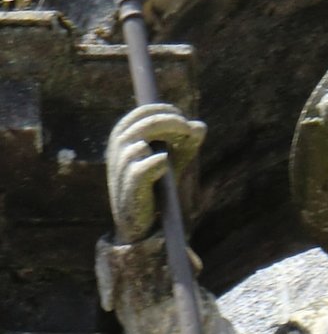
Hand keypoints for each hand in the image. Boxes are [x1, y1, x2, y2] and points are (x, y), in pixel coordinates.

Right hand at [106, 102, 205, 242]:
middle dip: (173, 122)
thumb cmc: (154, 185)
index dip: (168, 112)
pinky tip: (164, 165)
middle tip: (191, 130)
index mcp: (124, 133)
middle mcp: (119, 144)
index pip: (145, 111)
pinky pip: (147, 166)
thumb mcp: (172, 160)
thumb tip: (201, 126)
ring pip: (144, 138)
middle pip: (147, 121)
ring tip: (182, 149)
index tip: (187, 122)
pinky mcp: (131, 184)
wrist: (139, 222)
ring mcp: (122, 163)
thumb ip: (185, 143)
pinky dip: (158, 163)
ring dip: (168, 139)